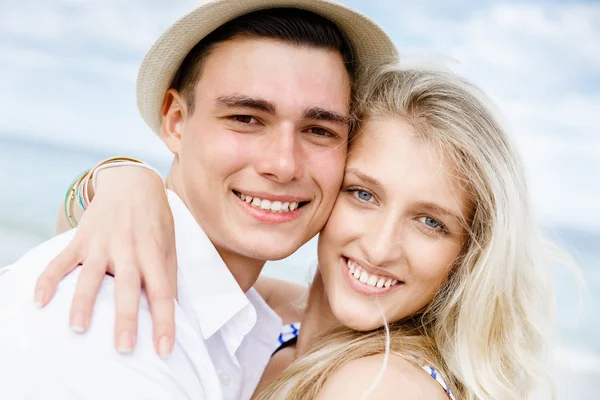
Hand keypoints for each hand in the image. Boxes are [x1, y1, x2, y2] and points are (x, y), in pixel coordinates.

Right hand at [34, 166, 177, 356]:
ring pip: (92, 275)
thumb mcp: (168, 244)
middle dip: (126, 317)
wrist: (132, 182)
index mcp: (154, 253)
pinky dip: (49, 279)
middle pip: (128, 287)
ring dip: (84, 302)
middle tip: (124, 347)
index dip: (165, 321)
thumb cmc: (155, 220)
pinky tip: (40, 300)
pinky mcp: (82, 238)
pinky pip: (62, 261)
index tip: (164, 349)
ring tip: (78, 328)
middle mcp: (129, 249)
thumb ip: (167, 275)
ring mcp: (103, 243)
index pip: (163, 292)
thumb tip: (171, 309)